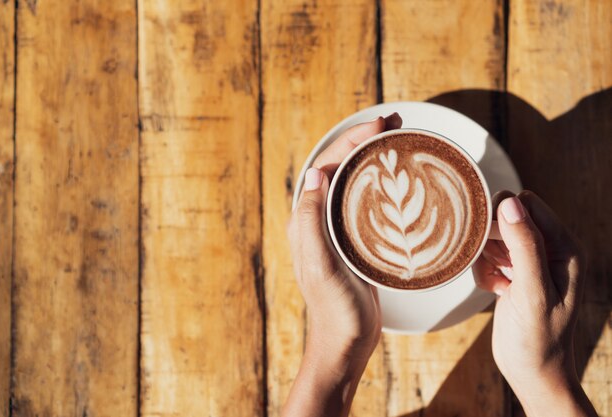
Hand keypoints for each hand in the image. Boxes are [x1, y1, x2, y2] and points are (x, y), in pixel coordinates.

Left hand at [283, 113, 401, 416]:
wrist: (345, 343)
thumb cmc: (334, 309)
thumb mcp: (321, 265)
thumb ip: (311, 221)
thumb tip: (316, 174)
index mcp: (306, 219)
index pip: (326, 165)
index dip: (350, 140)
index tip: (380, 124)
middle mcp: (318, 219)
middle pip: (340, 167)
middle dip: (363, 140)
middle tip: (394, 122)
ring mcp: (337, 229)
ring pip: (353, 181)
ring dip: (372, 157)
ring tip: (398, 139)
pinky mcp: (355, 241)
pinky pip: (365, 201)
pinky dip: (380, 183)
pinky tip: (398, 180)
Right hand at [474, 191, 596, 416]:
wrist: (531, 372)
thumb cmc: (538, 338)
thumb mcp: (532, 292)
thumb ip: (525, 246)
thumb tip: (510, 202)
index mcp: (565, 247)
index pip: (528, 204)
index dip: (504, 218)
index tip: (495, 246)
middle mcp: (550, 249)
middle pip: (507, 217)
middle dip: (492, 240)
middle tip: (499, 269)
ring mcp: (531, 261)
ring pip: (494, 236)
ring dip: (486, 257)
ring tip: (499, 282)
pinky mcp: (515, 273)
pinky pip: (488, 255)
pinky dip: (484, 271)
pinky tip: (496, 290)